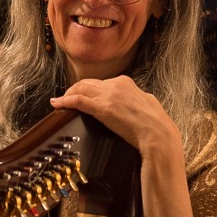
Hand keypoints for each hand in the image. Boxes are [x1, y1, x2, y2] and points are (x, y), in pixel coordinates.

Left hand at [48, 75, 178, 155]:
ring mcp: (108, 95)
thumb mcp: (147, 104)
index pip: (101, 82)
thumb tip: (137, 101)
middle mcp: (115, 84)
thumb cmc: (155, 124)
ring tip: (60, 101)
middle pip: (88, 83)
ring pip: (80, 89)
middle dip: (75, 90)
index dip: (88, 88)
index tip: (82, 94)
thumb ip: (138, 99)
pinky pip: (78, 100)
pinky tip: (58, 104)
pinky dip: (65, 101)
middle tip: (66, 98)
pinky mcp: (102, 108)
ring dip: (68, 95)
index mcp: (126, 82)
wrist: (158, 134)